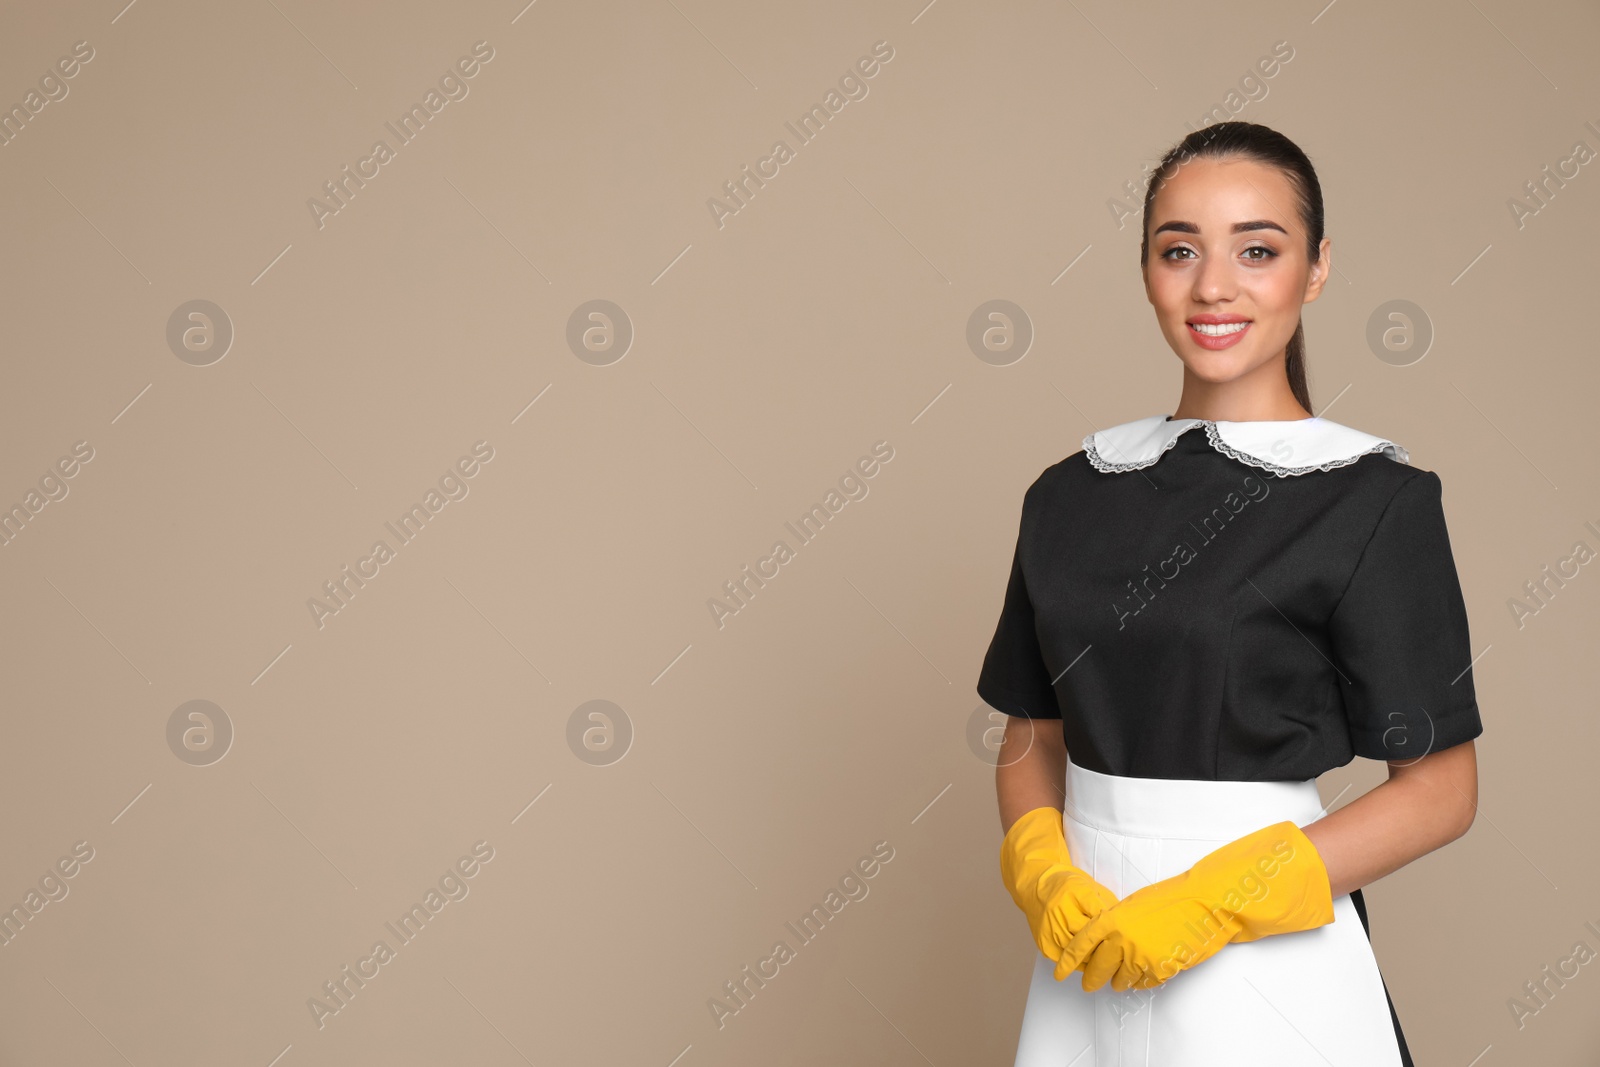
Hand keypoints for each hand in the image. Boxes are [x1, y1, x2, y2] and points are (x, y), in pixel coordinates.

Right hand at [1000, 807, 1119, 966]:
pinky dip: (1081, 963)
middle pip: (1091, 938)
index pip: (1101, 916)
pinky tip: (1089, 959)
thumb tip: (1126, 924)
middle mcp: (1060, 911)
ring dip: (1095, 958)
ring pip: (1080, 955)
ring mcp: (1050, 929)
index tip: (1125, 934)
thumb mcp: (1090, 886)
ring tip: (1107, 958)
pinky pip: (1068, 962)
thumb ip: (1107, 903)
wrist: (1035, 886)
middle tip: (1120, 951)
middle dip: (1107, 945)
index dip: (1116, 928)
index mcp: (1075, 892)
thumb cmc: (1068, 885)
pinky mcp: (1044, 944)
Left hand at [1056, 820, 1334, 992]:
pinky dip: (1140, 983)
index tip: (1060, 973)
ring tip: (1116, 982)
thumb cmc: (1171, 898)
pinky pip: (1143, 984)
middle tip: (1087, 985)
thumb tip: (1103, 938)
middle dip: (1091, 979)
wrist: (1205, 904)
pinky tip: (1139, 979)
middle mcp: (1123, 940)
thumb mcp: (1134, 904)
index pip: (1081, 945)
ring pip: (1121, 980)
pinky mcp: (1162, 970)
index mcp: (1112, 920)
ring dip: (1118, 982)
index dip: (1067, 962)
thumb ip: (1115, 922)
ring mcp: (1142, 957)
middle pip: (1097, 969)